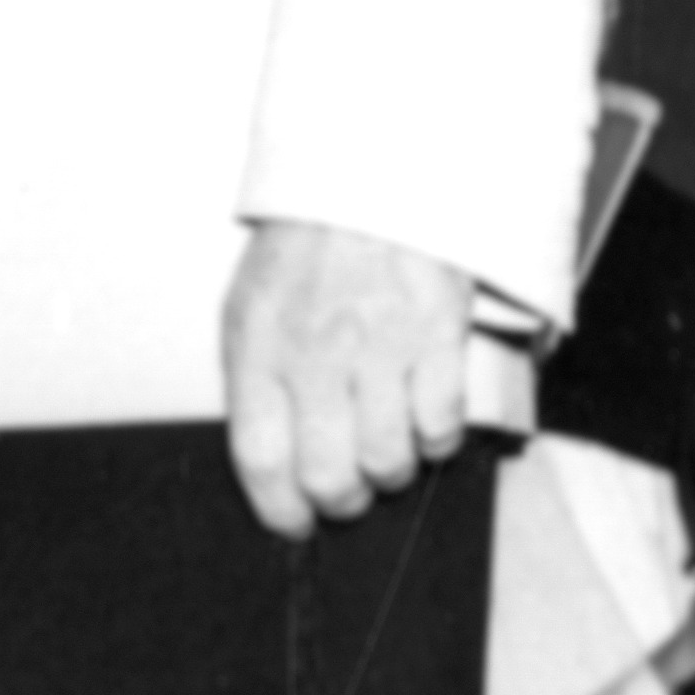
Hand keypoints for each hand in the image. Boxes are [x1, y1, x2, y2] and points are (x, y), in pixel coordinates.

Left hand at [217, 217, 479, 538]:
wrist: (372, 172)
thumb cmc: (308, 247)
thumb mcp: (253, 303)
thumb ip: (257, 376)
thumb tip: (272, 461)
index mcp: (258, 344)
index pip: (259, 458)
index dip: (278, 508)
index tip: (293, 522)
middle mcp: (315, 351)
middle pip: (328, 476)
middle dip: (340, 501)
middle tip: (348, 494)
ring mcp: (379, 344)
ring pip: (387, 460)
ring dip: (390, 473)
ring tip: (388, 454)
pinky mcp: (436, 333)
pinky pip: (441, 425)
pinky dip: (437, 440)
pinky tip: (426, 422)